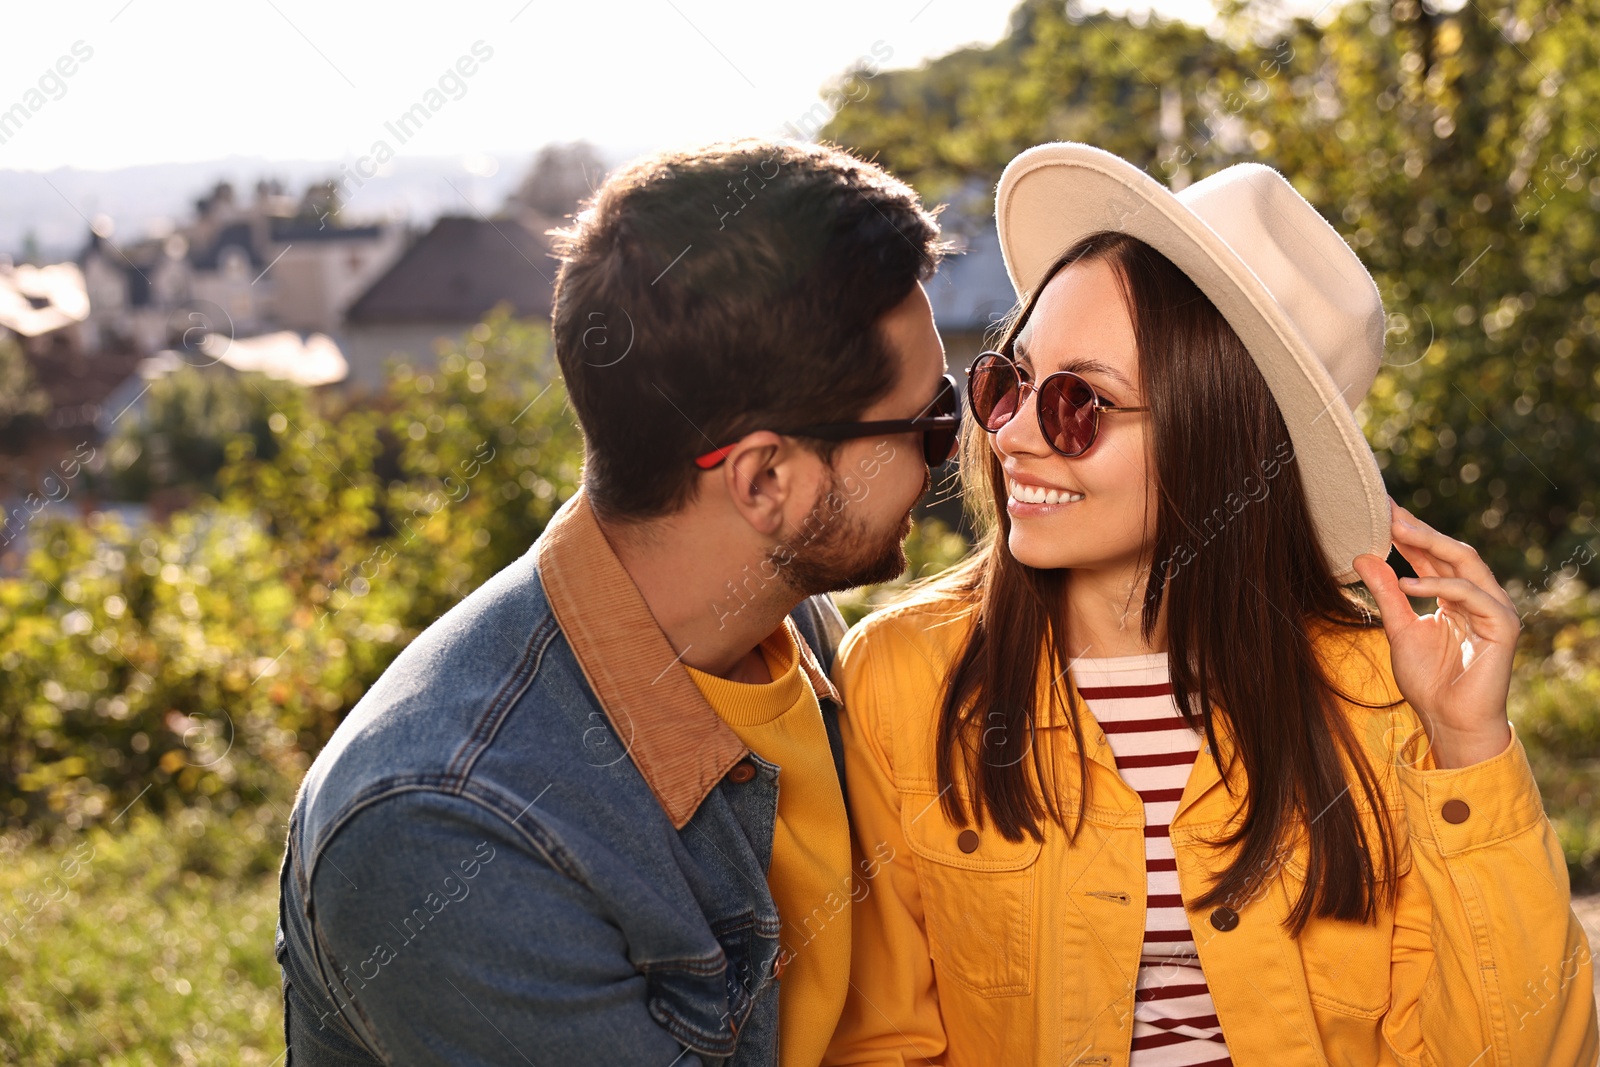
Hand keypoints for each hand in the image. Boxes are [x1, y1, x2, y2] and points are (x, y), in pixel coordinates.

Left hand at [1351, 496, 1517, 768]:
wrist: (1449, 721)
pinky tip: (1409, 584)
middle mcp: (1478, 597)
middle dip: (1419, 530)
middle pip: (1451, 551)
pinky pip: (1472, 595)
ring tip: (1396, 531)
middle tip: (1387, 511)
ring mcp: (1494, 609)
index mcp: (1455, 596)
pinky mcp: (1503, 626)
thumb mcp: (1398, 630)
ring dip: (1431, 545)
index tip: (1379, 512)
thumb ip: (1386, 594)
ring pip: (1467, 563)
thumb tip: (1362, 555)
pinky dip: (1440, 586)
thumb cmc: (1428, 680)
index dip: (1408, 534)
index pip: (1432, 556)